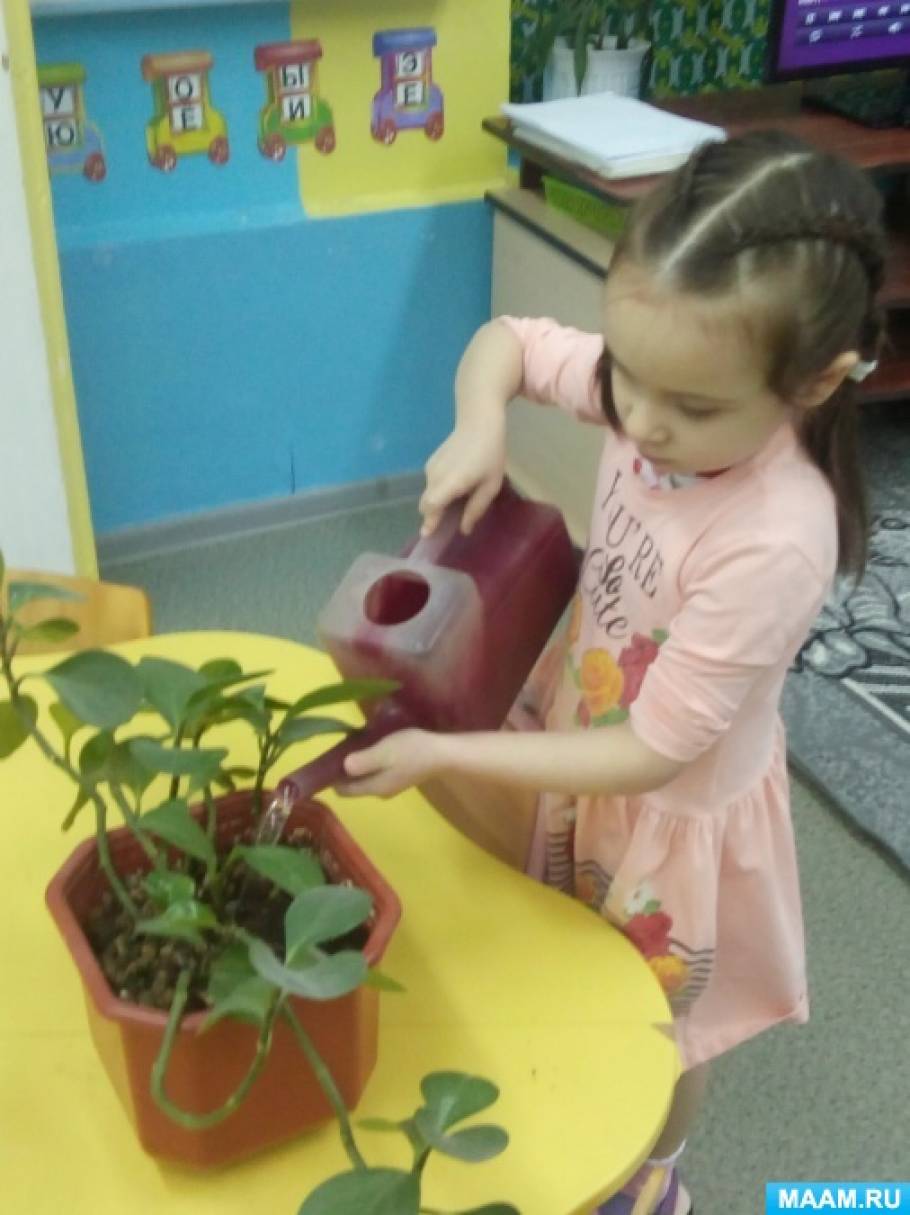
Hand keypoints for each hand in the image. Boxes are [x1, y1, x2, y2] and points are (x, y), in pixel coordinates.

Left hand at [336, 729, 443, 798]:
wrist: (443, 754)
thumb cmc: (412, 751)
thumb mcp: (384, 752)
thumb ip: (363, 761)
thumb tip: (343, 768)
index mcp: (374, 787)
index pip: (343, 790)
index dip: (332, 778)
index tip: (328, 759)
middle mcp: (381, 790)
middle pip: (354, 784)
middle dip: (345, 769)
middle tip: (343, 745)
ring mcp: (392, 784)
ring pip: (366, 776)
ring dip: (359, 763)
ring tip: (358, 742)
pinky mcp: (401, 776)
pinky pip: (378, 771)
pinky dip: (372, 761)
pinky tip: (376, 745)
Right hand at [419, 417, 505, 537]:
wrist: (479, 423)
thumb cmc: (490, 455)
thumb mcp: (490, 485)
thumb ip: (476, 509)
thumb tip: (464, 529)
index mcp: (450, 483)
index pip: (431, 506)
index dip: (429, 521)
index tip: (427, 534)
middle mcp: (435, 476)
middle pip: (426, 503)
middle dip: (432, 515)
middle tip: (445, 524)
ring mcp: (431, 467)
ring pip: (429, 493)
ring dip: (437, 502)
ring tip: (457, 500)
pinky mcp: (431, 461)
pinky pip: (431, 483)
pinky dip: (439, 490)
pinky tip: (456, 484)